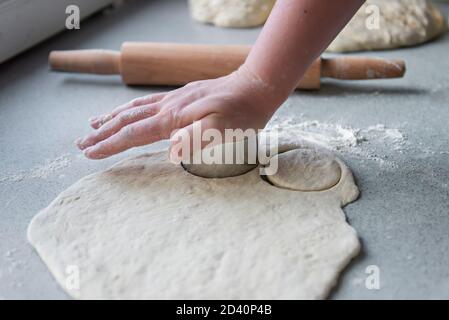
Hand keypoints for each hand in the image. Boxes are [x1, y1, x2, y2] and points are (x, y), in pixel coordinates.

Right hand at [76, 66, 279, 159]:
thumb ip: (195, 138)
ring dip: (111, 119)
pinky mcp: (181, 97)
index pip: (134, 133)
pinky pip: (147, 102)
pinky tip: (128, 109)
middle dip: (103, 134)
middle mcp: (168, 108)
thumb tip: (169, 148)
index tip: (90, 154)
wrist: (255, 87)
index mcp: (174, 119)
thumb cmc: (242, 113)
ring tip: (93, 125)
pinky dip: (130, 108)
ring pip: (134, 109)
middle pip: (127, 121)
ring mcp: (173, 100)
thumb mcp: (224, 130)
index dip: (110, 145)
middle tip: (81, 144)